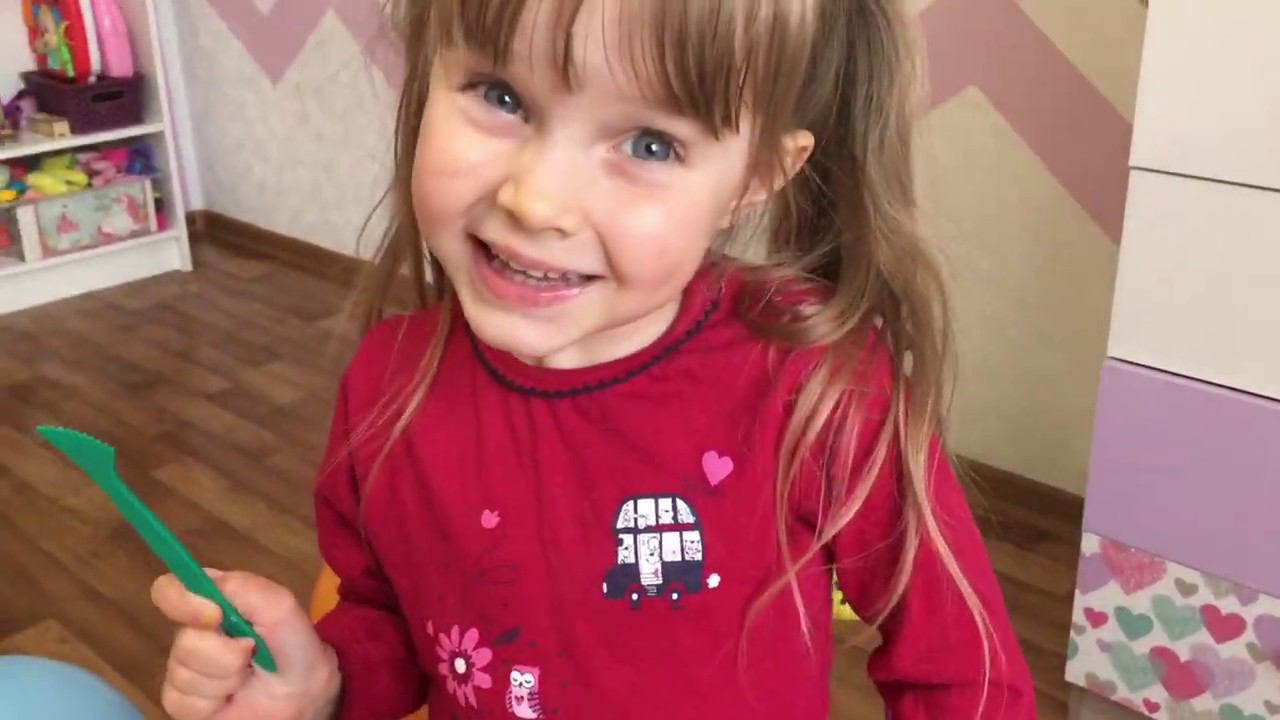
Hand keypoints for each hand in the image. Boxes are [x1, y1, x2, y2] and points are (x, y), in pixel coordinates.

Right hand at [151, 570, 340, 719]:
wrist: (303, 699)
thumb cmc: (295, 648)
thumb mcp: (282, 608)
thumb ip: (246, 588)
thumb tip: (206, 585)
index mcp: (212, 602)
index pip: (169, 590)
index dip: (181, 600)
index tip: (215, 617)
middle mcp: (193, 632)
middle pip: (181, 640)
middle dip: (222, 653)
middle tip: (250, 656)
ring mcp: (184, 667)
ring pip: (182, 674)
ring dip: (223, 679)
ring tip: (246, 678)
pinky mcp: (180, 701)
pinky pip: (180, 702)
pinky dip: (211, 703)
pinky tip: (230, 699)